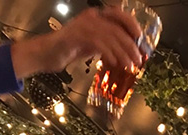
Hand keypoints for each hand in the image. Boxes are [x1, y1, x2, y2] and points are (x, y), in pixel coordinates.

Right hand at [11, 7, 141, 78]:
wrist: (47, 54)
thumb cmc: (68, 50)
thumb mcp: (91, 45)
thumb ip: (106, 44)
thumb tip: (124, 51)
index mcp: (94, 17)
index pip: (118, 15)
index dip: (131, 25)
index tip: (140, 39)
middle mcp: (90, 17)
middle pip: (117, 29)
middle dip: (130, 45)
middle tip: (138, 59)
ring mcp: (83, 26)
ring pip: (110, 37)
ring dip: (123, 53)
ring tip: (130, 65)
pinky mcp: (77, 36)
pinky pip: (98, 43)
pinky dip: (109, 53)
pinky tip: (114, 63)